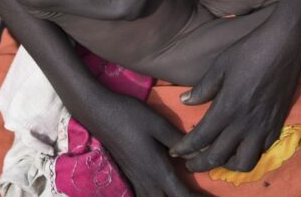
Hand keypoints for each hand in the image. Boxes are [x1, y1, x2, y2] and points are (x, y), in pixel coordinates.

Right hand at [85, 92, 202, 196]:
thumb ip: (180, 141)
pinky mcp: (129, 176)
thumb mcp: (158, 124)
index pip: (181, 196)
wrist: (98, 112)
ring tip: (182, 193)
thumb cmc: (129, 115)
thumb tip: (202, 152)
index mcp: (156, 170)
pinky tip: (163, 190)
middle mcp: (146, 181)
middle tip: (200, 195)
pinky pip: (144, 196)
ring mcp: (135, 180)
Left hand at [169, 20, 300, 172]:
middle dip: (199, 164)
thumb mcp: (219, 67)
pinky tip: (240, 147)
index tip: (174, 152)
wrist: (284, 47)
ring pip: (243, 163)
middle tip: (189, 164)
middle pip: (218, 157)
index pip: (200, 139)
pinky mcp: (277, 126)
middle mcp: (244, 124)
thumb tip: (184, 100)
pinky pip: (261, 152)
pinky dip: (248, 155)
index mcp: (226, 109)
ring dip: (227, 166)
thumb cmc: (249, 52)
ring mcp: (262, 128)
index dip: (184, 149)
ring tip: (217, 159)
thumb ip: (202, 88)